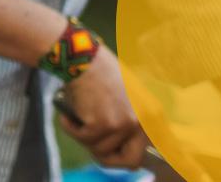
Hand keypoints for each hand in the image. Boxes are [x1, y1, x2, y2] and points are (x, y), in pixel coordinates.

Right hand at [58, 52, 145, 167]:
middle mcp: (142, 122)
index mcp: (151, 115)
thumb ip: (132, 119)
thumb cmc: (100, 72)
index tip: (116, 152)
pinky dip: (71, 128)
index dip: (127, 155)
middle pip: (130, 162)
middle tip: (93, 143)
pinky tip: (69, 114)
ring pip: (100, 151)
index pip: (146, 152)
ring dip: (85, 137)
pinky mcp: (102, 125)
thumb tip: (126, 148)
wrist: (83, 58)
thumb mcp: (128, 96)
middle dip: (109, 157)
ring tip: (79, 117)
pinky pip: (82, 139)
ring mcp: (122, 124)